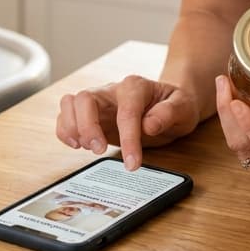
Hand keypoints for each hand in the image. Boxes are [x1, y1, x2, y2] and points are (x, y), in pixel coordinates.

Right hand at [56, 75, 200, 170]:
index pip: (126, 111)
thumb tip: (149, 125)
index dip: (128, 138)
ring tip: (87, 148)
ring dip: (72, 127)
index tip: (132, 163)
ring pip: (70, 103)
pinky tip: (78, 145)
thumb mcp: (184, 108)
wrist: (169, 103)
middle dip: (88, 127)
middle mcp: (112, 90)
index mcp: (136, 86)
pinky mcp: (89, 114)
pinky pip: (66, 115)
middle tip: (100, 151)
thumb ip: (169, 113)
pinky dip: (65, 130)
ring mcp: (98, 101)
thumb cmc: (175, 105)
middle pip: (85, 98)